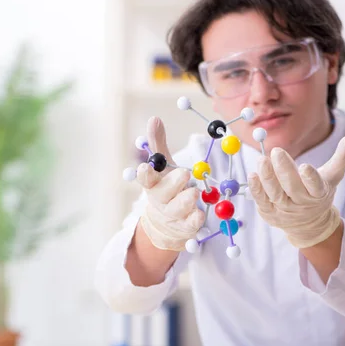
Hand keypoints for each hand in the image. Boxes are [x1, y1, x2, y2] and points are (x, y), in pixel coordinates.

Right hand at [137, 117, 204, 250]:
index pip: (145, 179)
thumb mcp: (163, 166)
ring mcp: (172, 215)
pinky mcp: (185, 227)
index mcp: (152, 184)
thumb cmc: (167, 186)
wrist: (166, 223)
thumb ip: (158, 144)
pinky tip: (200, 214)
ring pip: (178, 209)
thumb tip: (154, 118)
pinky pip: (190, 225)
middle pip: (163, 193)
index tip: (146, 167)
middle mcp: (160, 200)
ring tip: (194, 193)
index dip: (144, 174)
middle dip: (173, 184)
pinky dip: (195, 220)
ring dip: (186, 201)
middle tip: (184, 174)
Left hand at [247, 136, 344, 247]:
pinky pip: (261, 201)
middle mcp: (302, 203)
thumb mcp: (332, 177)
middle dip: (284, 170)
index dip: (311, 178)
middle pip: (292, 188)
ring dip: (267, 177)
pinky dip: (256, 189)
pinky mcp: (270, 213)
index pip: (316, 187)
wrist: (309, 223)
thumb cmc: (318, 192)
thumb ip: (341, 159)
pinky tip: (252, 175)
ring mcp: (284, 210)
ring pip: (275, 194)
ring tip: (262, 160)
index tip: (305, 166)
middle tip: (277, 151)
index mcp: (319, 193)